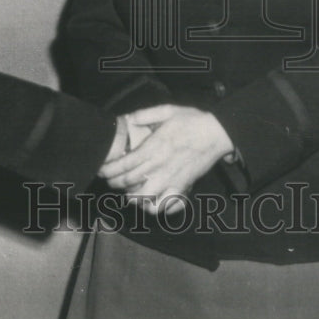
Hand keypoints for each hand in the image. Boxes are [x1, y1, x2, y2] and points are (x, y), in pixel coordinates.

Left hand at [98, 104, 233, 212]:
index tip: (102, 170)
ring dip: (131, 197)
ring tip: (126, 193)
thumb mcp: (168, 110)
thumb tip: (128, 118)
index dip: (109, 170)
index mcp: (153, 148)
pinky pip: (166, 205)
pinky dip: (155, 208)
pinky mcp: (183, 187)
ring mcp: (171, 179)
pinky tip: (149, 204)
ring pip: (144, 197)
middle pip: (129, 182)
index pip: (124, 164)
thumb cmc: (193, 121)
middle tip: (109, 181)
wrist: (217, 133)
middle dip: (114, 183)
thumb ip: (145, 114)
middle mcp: (159, 166)